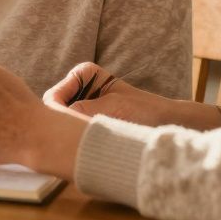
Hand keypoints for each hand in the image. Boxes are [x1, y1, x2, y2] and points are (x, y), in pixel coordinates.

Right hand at [45, 62, 220, 129]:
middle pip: (55, 109)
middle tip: (75, 142)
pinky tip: (88, 147)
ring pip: (62, 122)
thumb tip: (53, 120)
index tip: (69, 130)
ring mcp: (83, 103)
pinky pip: (73, 130)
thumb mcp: (110, 109)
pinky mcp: (89, 119)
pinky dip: (78, 139)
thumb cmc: (144, 111)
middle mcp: (80, 86)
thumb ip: (79, 110)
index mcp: (84, 73)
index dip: (57, 114)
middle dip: (61, 125)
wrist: (167, 122)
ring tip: (85, 144)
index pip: (54, 96)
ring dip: (71, 134)